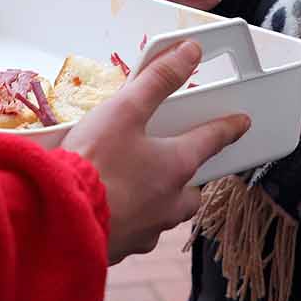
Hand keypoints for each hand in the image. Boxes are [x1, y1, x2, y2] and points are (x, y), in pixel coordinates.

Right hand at [63, 41, 249, 262]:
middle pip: (192, 189)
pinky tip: (112, 208)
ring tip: (137, 184)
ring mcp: (148, 229)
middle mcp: (169, 202)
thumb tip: (189, 53)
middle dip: (188, 177)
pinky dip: (131, 219)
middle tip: (173, 161)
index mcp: (175, 166)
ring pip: (166, 214)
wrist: (59, 217)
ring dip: (160, 200)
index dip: (227, 128)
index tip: (241, 124)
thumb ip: (158, 79)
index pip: (212, 141)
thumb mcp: (124, 110)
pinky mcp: (123, 247)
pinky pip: (138, 232)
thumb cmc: (92, 164)